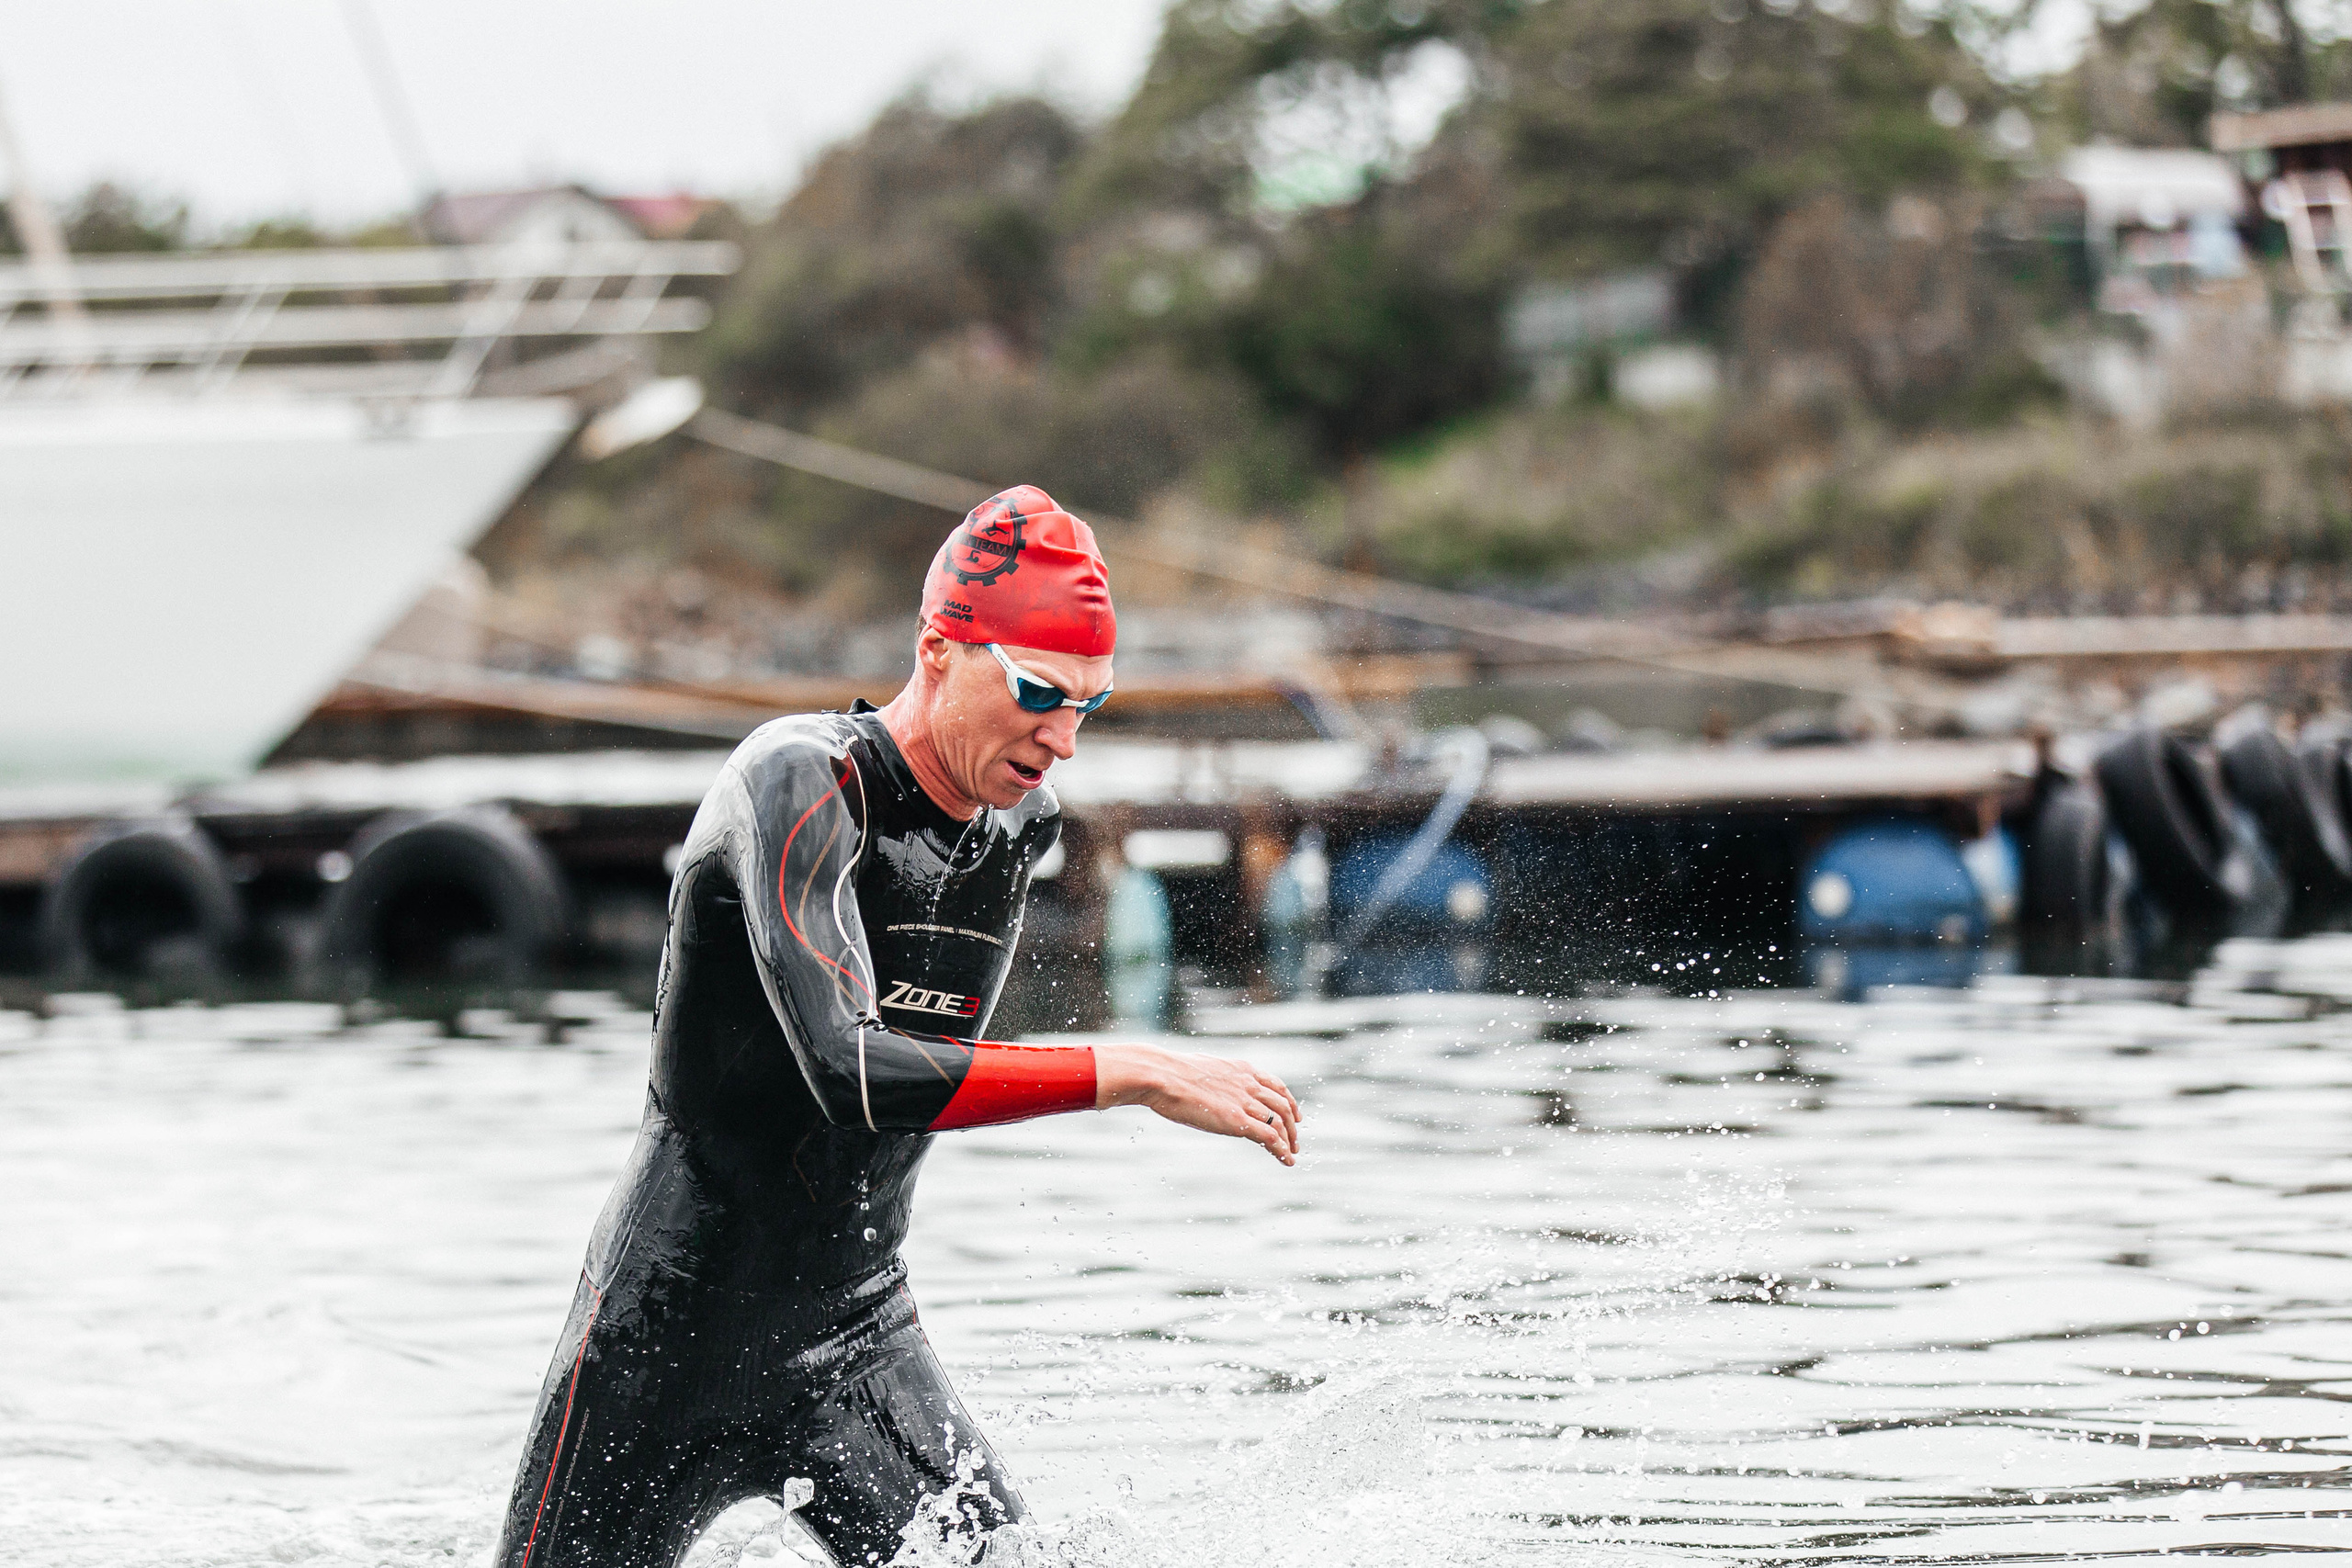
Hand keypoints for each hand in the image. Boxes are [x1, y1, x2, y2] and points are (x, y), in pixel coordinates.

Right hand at [1094, 1043, 1300, 1165]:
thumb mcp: (1200, 1069)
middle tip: (1295, 1141)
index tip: (1295, 1114)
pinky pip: (1270, 1138)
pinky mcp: (1238, 1121)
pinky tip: (1286, 1161)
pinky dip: (1282, 1150)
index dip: (1289, 1101)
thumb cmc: (1170, 1073)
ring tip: (1292, 1154)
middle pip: (1283, 1106)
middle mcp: (1249, 1084)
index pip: (1276, 1085)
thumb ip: (1212, 1079)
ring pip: (1280, 1123)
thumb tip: (1204, 1084)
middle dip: (1292, 1125)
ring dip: (1289, 1140)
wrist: (1162, 1075)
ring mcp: (1245, 1102)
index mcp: (1241, 1070)